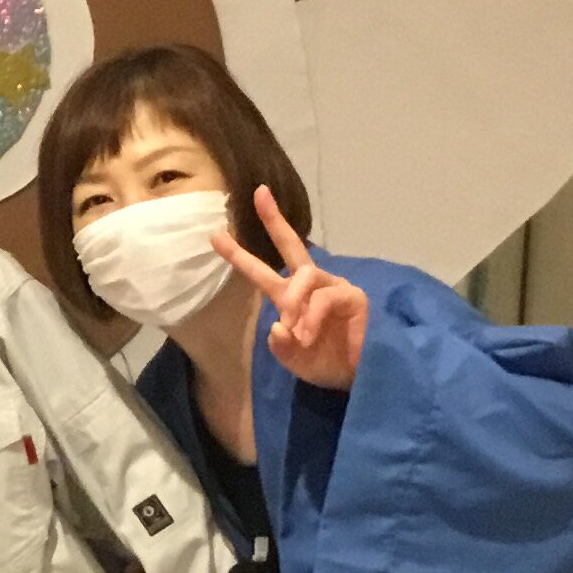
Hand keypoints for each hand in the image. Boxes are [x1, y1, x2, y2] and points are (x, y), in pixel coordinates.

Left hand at [213, 187, 368, 389]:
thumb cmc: (325, 363)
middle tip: (259, 194)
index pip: (263, 271)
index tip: (215, 236)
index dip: (240, 255)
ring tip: (299, 333)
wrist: (357, 378)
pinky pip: (323, 298)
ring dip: (294, 303)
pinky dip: (312, 317)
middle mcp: (311, 285)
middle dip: (274, 220)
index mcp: (291, 297)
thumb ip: (280, 345)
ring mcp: (333, 287)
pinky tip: (309, 334)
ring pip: (304, 276)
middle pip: (292, 246)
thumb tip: (277, 326)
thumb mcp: (293, 358)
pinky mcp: (352, 296)